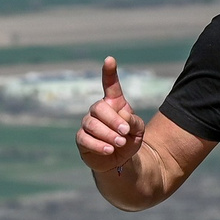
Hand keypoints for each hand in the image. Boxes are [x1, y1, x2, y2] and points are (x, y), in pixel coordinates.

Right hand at [74, 57, 144, 173]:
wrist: (119, 159)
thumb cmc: (128, 139)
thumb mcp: (138, 130)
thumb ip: (134, 122)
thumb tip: (123, 118)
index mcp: (114, 103)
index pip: (110, 85)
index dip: (109, 72)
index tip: (110, 60)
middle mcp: (98, 110)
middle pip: (100, 108)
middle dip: (113, 120)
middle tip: (125, 132)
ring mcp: (88, 123)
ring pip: (92, 124)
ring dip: (107, 134)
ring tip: (120, 143)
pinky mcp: (81, 138)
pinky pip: (85, 138)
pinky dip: (98, 144)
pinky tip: (109, 149)